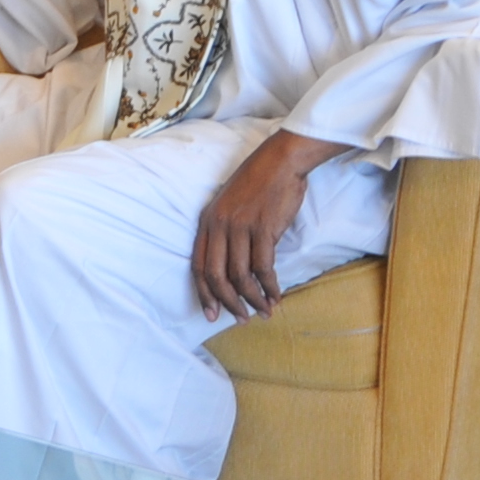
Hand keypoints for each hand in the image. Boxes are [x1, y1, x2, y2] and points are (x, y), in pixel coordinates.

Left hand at [189, 131, 350, 321]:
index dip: (204, 294)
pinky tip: (276, 296)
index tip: (212, 315)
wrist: (281, 161)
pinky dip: (270, 287)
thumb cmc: (258, 184)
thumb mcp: (229, 206)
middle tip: (241, 318)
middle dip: (229, 303)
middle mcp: (219, 225)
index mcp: (207, 222)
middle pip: (217, 276)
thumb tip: (233, 270)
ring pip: (241, 276)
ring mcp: (240, 227)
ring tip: (264, 311)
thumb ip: (225, 234)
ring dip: (253, 299)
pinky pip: (264, 268)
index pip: (199, 267)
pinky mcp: (264, 228)